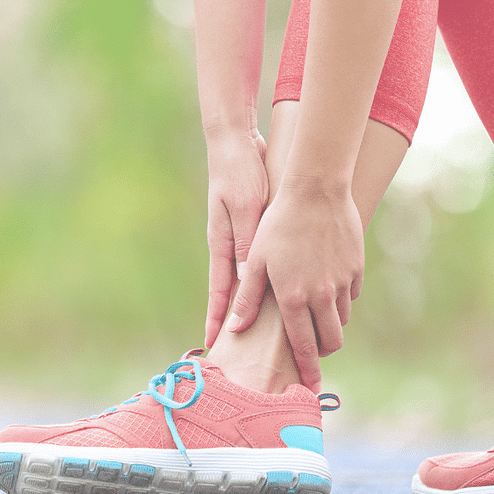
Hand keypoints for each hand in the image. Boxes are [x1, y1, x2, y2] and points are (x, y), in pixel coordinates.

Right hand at [204, 128, 269, 348]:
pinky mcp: (253, 229)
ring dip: (254, 305)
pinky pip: (261, 262)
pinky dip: (267, 280)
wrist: (237, 144)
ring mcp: (241, 239)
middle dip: (235, 321)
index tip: (213, 345)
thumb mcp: (245, 208)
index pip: (220, 291)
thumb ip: (248, 241)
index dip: (217, 319)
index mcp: (223, 244)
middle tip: (240, 349)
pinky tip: (281, 290)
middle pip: (234, 293)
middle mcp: (230, 247)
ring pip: (250, 281)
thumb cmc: (239, 173)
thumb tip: (247, 278)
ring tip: (264, 331)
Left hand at [228, 176, 363, 391]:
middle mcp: (321, 296)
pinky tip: (326, 284)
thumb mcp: (256, 260)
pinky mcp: (356, 268)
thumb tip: (234, 328)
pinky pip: (351, 295)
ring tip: (314, 312)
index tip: (312, 389)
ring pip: (342, 319)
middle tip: (311, 348)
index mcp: (294, 298)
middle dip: (322, 351)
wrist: (315, 190)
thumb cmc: (277, 224)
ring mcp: (342, 282)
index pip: (304, 347)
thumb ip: (248, 298)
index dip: (308, 371)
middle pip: (331, 342)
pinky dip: (341, 298)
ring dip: (330, 324)